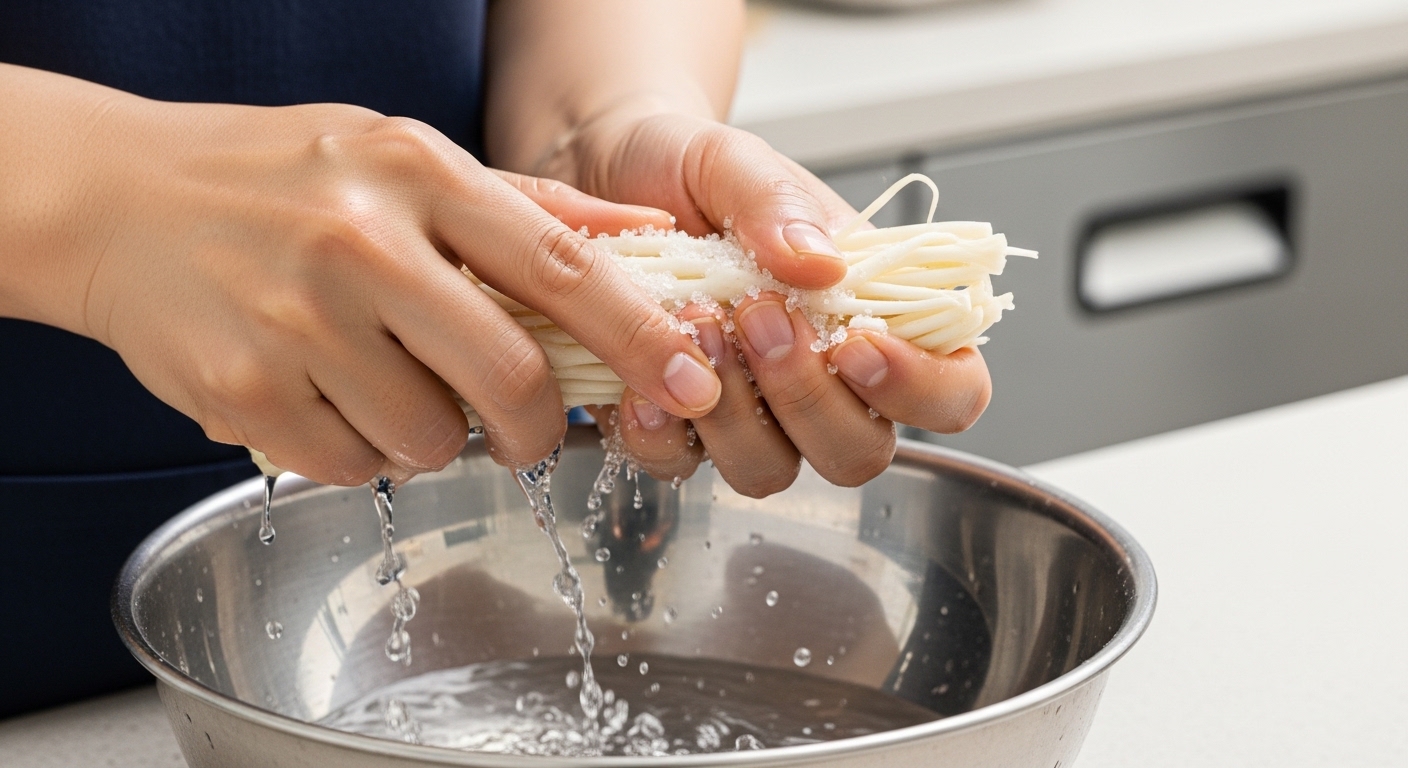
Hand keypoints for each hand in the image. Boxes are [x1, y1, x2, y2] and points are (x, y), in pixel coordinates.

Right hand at [8, 72, 724, 484]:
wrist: (117, 198)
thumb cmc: (279, 178)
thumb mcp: (404, 157)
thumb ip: (528, 204)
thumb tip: (644, 235)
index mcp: (416, 173)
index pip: (558, 266)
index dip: (640, 334)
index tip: (693, 381)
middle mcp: (358, 243)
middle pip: (507, 377)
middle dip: (535, 424)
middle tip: (521, 424)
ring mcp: (294, 320)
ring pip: (427, 438)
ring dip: (432, 435)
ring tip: (387, 383)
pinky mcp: (241, 391)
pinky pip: (349, 466)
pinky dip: (358, 451)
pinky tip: (327, 396)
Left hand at [568, 113, 990, 495]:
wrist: (602, 179)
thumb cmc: (687, 172)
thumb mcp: (734, 159)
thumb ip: (778, 202)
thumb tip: (819, 262)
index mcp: (876, 317)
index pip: (950, 390)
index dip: (920, 388)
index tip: (859, 344)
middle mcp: (824, 382)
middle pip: (861, 453)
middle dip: (809, 397)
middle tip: (760, 316)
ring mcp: (753, 416)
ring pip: (771, 472)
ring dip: (734, 415)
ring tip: (697, 322)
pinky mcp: (680, 428)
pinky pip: (681, 467)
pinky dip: (662, 433)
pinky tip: (640, 381)